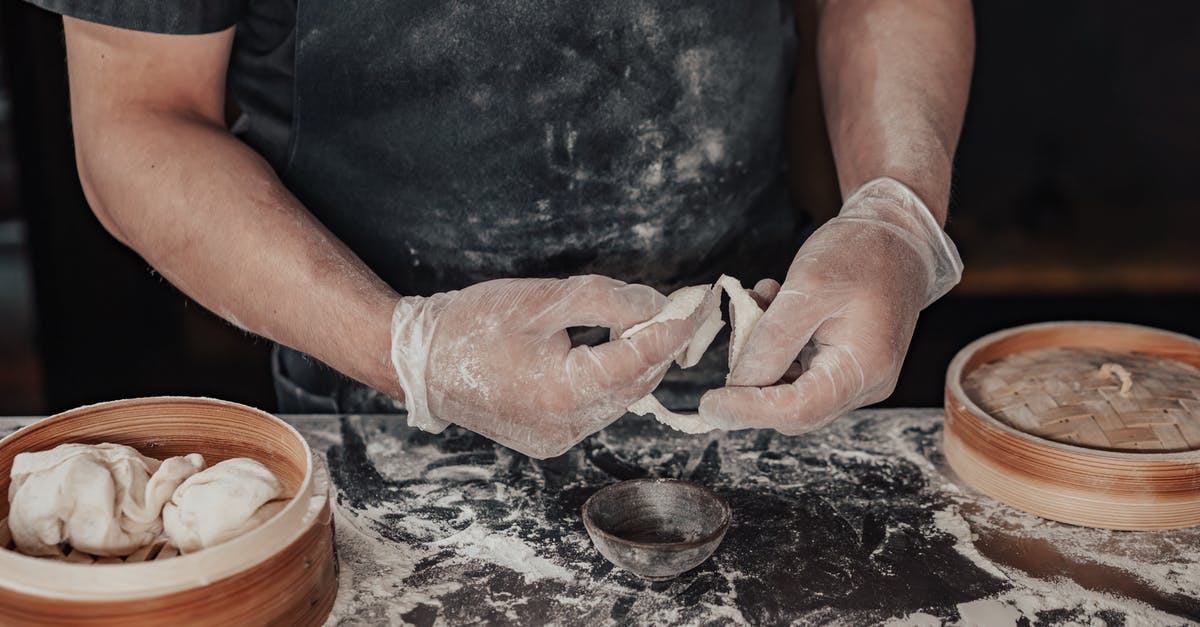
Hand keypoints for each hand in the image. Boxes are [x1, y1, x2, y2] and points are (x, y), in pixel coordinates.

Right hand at [391, 275, 706, 457]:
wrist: (420, 362)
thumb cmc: (475, 323)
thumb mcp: (545, 298)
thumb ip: (607, 300)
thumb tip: (656, 306)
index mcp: (563, 390)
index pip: (639, 357)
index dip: (672, 328)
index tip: (695, 303)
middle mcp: (565, 425)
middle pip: (635, 383)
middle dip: (657, 345)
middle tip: (671, 308)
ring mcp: (557, 439)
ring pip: (619, 399)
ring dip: (634, 363)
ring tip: (635, 325)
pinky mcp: (549, 441)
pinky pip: (596, 410)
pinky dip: (608, 382)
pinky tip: (605, 353)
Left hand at [699, 178, 961, 433]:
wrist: (899, 236)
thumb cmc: (860, 253)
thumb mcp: (807, 288)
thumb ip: (773, 340)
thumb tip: (740, 384)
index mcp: (862, 368)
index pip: (797, 410)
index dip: (748, 411)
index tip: (708, 404)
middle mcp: (864, 384)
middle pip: (793, 409)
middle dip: (754, 380)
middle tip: (740, 330)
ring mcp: (856, 378)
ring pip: (791, 389)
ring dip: (764, 355)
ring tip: (761, 302)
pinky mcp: (845, 366)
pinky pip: (800, 370)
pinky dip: (778, 346)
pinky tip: (774, 304)